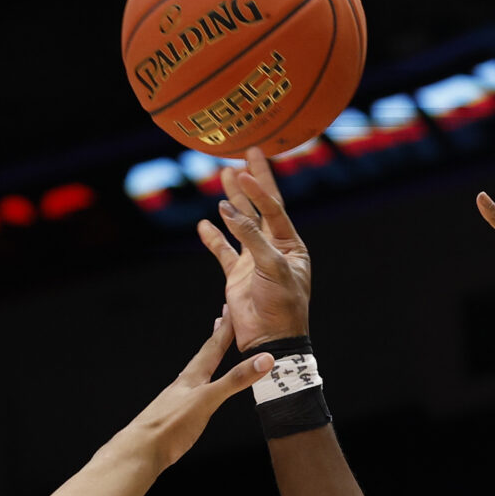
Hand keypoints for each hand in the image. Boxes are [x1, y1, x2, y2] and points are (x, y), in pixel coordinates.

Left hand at [103, 317, 273, 468]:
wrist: (142, 450)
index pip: (213, 346)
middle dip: (217, 336)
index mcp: (192, 376)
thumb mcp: (207, 399)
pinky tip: (202, 388)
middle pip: (204, 354)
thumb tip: (263, 360)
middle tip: (223, 318)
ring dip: (209, 358)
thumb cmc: (169, 425)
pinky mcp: (179, 415)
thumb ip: (234, 381)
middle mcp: (186, 384)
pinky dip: (205, 382)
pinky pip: (197, 391)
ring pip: (199, 371)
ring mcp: (181, 399)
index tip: (233, 308)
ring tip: (214, 348)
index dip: (225, 328)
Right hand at [201, 149, 311, 347]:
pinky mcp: (237, 275)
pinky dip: (213, 238)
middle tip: (243, 155)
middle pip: (260, 208)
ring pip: (239, 224)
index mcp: (291, 246)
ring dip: (231, 202)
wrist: (271, 340)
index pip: (274, 209)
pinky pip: (223, 250)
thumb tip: (227, 209)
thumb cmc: (282, 305)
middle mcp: (273, 249)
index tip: (246, 170)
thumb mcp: (272, 267)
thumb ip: (251, 237)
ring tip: (223, 176)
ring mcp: (253, 260)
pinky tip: (203, 224)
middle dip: (251, 183)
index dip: (260, 188)